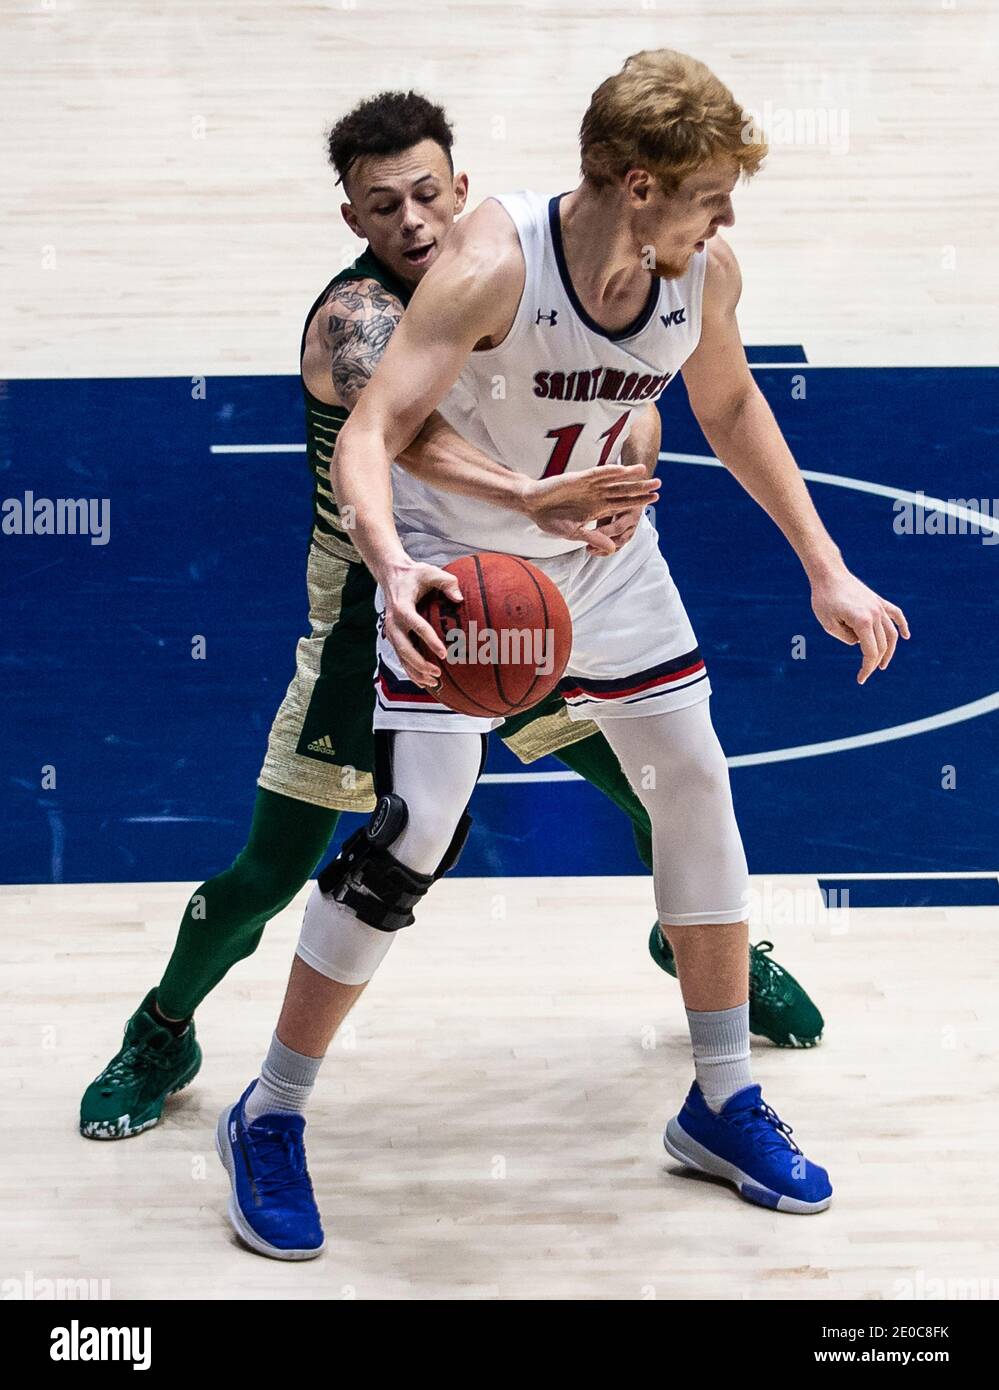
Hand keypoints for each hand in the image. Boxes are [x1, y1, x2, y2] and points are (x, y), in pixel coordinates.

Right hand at [382, 561, 462, 688]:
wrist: (391, 575)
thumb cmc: (414, 574)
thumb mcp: (431, 572)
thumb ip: (447, 582)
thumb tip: (460, 598)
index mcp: (402, 607)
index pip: (417, 627)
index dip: (430, 641)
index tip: (444, 653)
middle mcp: (393, 622)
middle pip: (404, 648)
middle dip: (420, 663)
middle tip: (437, 672)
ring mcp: (391, 632)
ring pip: (401, 657)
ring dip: (416, 672)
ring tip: (434, 682)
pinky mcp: (393, 637)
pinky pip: (401, 658)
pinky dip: (410, 671)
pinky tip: (423, 682)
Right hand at [524, 464, 659, 555]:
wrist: (532, 504)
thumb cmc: (550, 519)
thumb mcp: (573, 532)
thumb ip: (593, 537)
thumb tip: (612, 548)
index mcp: (596, 508)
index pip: (622, 504)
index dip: (638, 501)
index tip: (654, 498)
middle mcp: (596, 495)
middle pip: (622, 490)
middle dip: (640, 487)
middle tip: (658, 483)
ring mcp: (588, 486)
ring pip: (613, 480)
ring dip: (628, 476)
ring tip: (644, 470)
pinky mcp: (578, 478)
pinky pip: (597, 474)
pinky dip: (609, 471)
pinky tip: (622, 469)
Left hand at [810, 569, 909, 683]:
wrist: (829, 574)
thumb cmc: (824, 599)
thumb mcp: (829, 625)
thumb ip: (846, 638)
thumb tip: (859, 643)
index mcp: (863, 622)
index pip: (870, 652)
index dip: (867, 668)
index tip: (861, 679)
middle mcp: (875, 614)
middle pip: (882, 645)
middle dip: (875, 662)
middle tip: (866, 674)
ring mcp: (879, 606)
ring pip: (891, 633)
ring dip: (889, 650)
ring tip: (882, 664)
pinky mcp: (878, 600)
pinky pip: (895, 614)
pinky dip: (902, 625)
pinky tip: (906, 636)